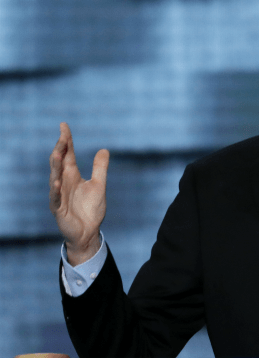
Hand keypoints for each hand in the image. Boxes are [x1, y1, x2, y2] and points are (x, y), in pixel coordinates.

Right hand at [49, 123, 108, 265]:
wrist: (88, 232)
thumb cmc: (91, 209)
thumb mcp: (99, 185)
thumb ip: (100, 168)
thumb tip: (104, 150)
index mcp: (72, 175)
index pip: (68, 155)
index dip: (66, 141)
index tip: (64, 125)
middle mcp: (63, 182)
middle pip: (59, 162)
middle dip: (60, 149)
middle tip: (63, 136)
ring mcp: (59, 195)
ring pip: (55, 177)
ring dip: (56, 166)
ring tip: (57, 153)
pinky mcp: (58, 208)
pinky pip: (55, 198)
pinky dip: (55, 190)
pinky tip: (56, 182)